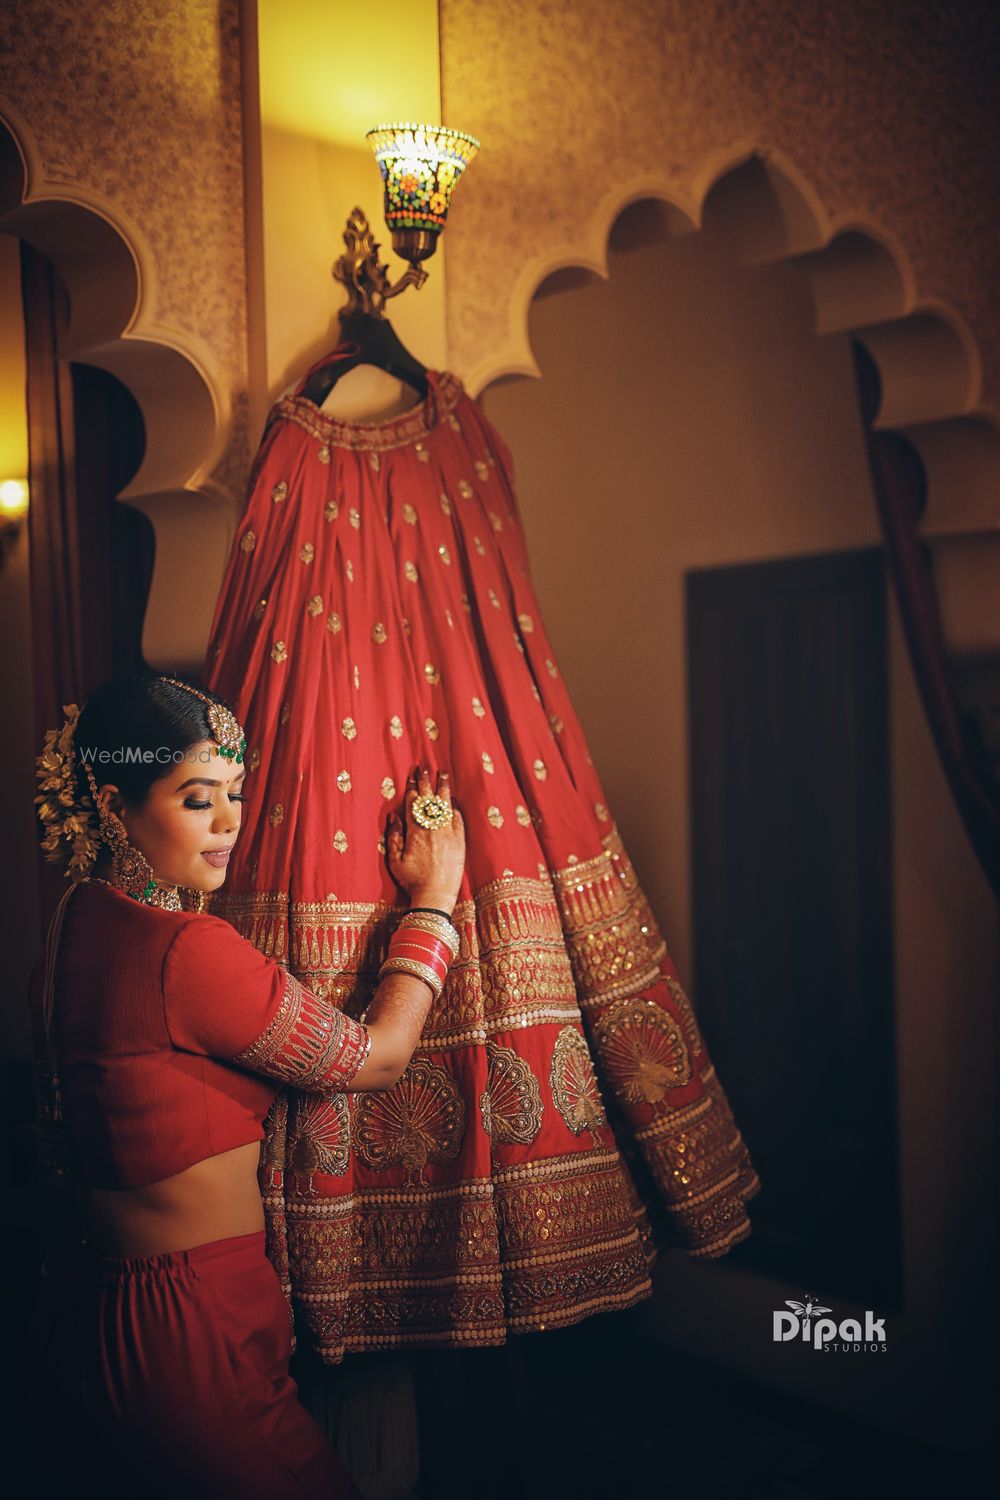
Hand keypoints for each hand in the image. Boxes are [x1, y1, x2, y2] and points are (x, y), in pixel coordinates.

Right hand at [386, 766, 465, 912]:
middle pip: (429, 799)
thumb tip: (394, 815)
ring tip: (442, 774)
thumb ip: (394, 836)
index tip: (411, 776)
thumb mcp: (394, 860)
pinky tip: (453, 800)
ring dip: (443, 788)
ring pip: (445, 805)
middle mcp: (432, 828)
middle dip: (425, 782)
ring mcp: (448, 834)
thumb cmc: (412, 880)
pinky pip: (458, 819)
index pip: (413, 803)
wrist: (435, 895)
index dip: (412, 788)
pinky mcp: (460, 841)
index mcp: (415, 831)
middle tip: (424, 768)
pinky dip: (454, 807)